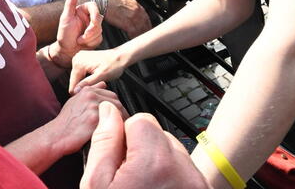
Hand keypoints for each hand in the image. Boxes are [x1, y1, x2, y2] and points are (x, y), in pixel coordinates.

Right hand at [48, 83, 126, 157]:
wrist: (56, 136)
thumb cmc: (65, 122)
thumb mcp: (75, 101)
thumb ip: (90, 91)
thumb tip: (103, 84)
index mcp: (87, 90)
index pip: (111, 94)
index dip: (116, 106)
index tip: (118, 114)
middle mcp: (91, 96)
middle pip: (116, 101)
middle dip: (121, 112)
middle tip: (122, 123)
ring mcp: (93, 106)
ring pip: (117, 110)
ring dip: (122, 120)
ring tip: (120, 130)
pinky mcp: (95, 119)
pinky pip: (114, 122)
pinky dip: (118, 128)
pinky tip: (116, 135)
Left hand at [51, 0, 103, 66]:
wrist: (66, 52)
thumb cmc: (64, 35)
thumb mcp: (65, 18)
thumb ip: (70, 3)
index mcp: (82, 11)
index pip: (94, 6)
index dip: (95, 15)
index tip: (92, 23)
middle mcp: (89, 18)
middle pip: (99, 19)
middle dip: (91, 30)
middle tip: (81, 38)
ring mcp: (93, 28)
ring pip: (100, 30)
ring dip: (89, 38)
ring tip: (79, 41)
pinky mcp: (96, 37)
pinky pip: (99, 38)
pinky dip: (91, 43)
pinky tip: (83, 45)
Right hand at [69, 47, 129, 92]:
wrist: (120, 56)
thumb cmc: (114, 66)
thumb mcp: (101, 76)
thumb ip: (88, 83)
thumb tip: (75, 91)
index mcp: (78, 62)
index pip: (73, 82)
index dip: (78, 93)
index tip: (85, 101)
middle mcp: (76, 58)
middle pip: (75, 79)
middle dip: (81, 88)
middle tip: (91, 95)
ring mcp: (79, 58)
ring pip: (78, 77)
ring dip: (84, 84)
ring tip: (93, 88)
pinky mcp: (83, 59)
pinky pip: (81, 73)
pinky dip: (86, 78)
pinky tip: (93, 82)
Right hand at [81, 102, 207, 188]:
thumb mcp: (96, 184)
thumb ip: (104, 143)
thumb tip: (108, 112)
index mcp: (155, 162)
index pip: (142, 120)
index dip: (125, 136)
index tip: (119, 157)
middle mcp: (184, 171)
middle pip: (160, 136)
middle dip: (143, 150)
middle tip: (129, 177)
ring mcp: (197, 184)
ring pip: (174, 154)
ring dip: (158, 165)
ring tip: (143, 186)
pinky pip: (186, 172)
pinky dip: (172, 178)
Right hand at [103, 0, 150, 38]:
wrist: (100, 2)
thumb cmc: (107, 2)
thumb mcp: (121, 2)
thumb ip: (128, 9)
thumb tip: (129, 16)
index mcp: (135, 4)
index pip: (145, 16)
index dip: (147, 24)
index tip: (147, 29)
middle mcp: (136, 9)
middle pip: (145, 23)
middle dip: (145, 30)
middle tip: (146, 37)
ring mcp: (132, 16)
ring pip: (141, 28)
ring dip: (140, 34)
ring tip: (139, 40)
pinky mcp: (127, 23)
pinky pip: (134, 32)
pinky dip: (134, 36)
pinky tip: (132, 38)